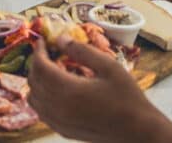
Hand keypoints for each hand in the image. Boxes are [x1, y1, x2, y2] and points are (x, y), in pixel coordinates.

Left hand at [27, 40, 171, 142]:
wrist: (138, 132)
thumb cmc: (128, 98)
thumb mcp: (109, 67)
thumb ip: (82, 51)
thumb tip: (60, 38)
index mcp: (68, 90)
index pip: (40, 66)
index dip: (38, 50)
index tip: (43, 40)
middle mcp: (58, 108)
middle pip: (33, 81)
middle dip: (36, 64)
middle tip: (47, 52)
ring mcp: (59, 122)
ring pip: (33, 99)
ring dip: (36, 81)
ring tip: (50, 70)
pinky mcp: (63, 131)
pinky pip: (41, 113)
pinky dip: (41, 98)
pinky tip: (55, 90)